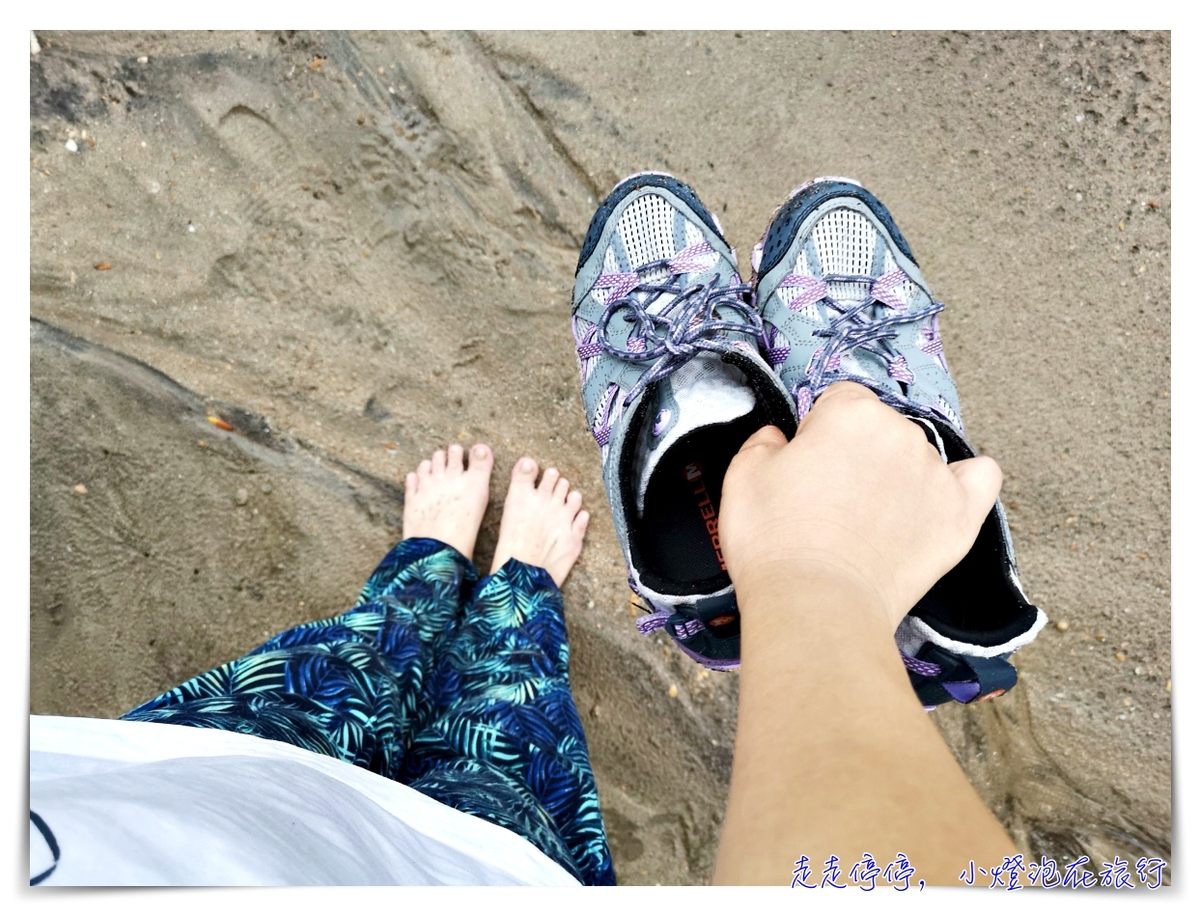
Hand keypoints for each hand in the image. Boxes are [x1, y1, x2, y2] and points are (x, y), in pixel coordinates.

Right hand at [720, 382, 1001, 630]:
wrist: (815, 603)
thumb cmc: (775, 540)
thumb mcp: (743, 476)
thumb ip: (763, 442)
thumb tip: (778, 439)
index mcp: (851, 413)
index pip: (839, 401)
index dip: (818, 432)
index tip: (805, 465)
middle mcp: (901, 433)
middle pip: (879, 428)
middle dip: (856, 455)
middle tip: (828, 500)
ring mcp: (936, 474)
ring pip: (917, 457)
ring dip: (895, 476)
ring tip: (867, 523)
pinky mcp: (960, 516)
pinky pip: (981, 478)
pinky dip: (964, 482)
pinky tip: (943, 497)